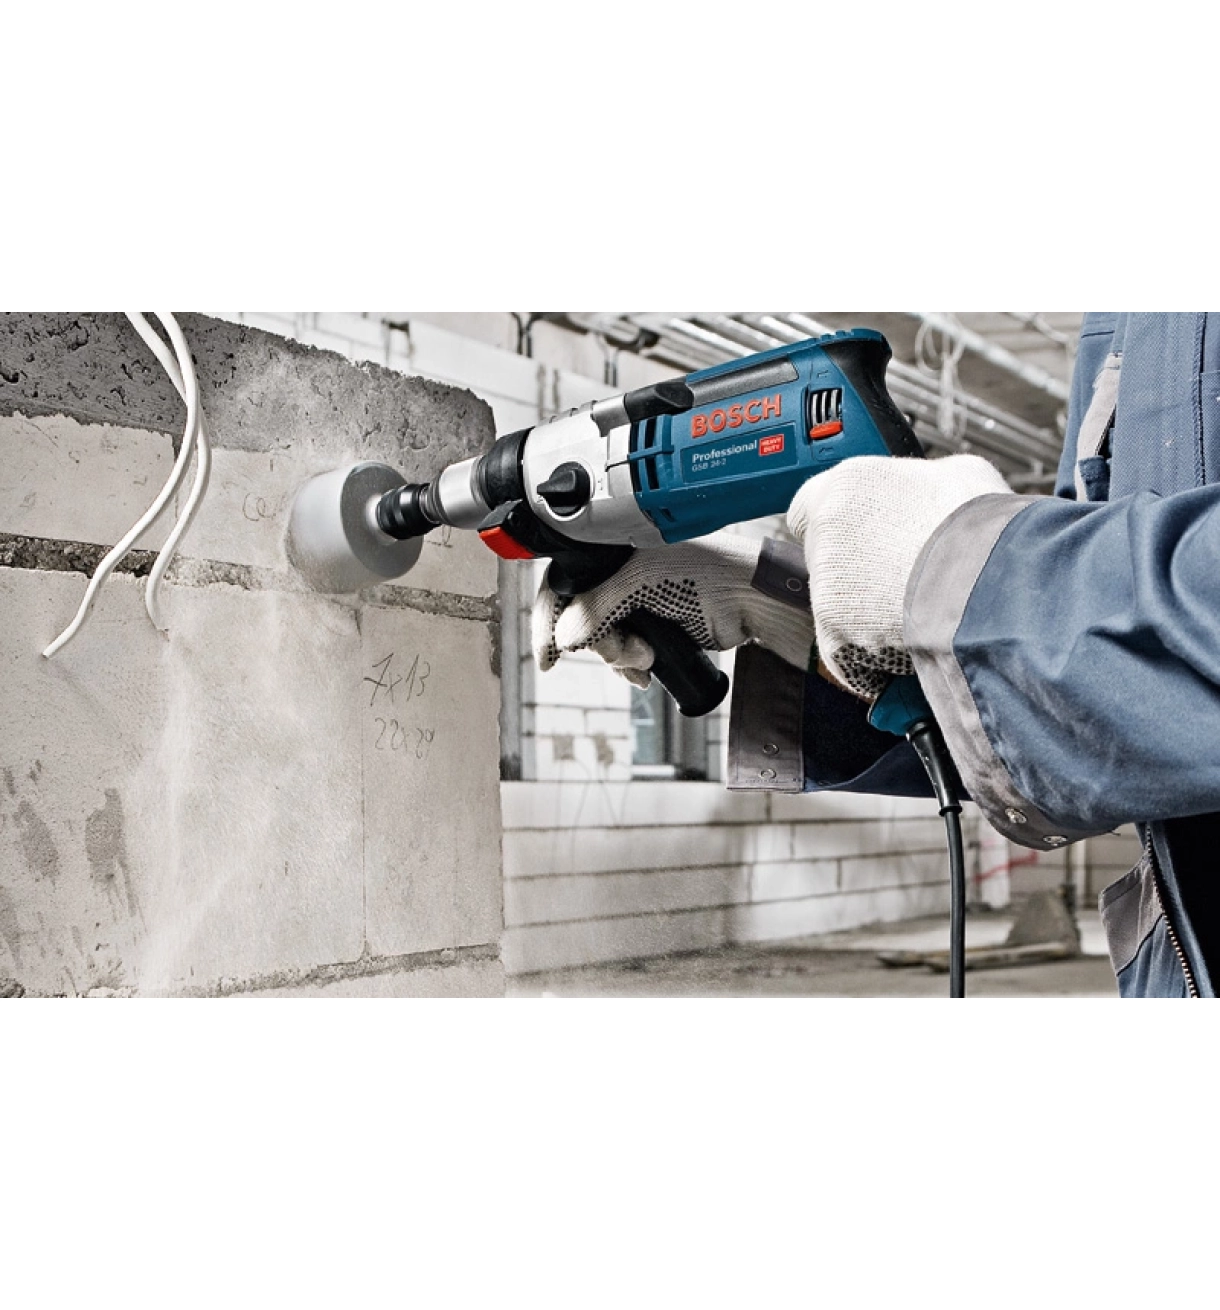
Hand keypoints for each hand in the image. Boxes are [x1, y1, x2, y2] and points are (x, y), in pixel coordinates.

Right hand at [531, 532, 814, 688]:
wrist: (752, 600)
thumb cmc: (706, 574)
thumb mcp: (641, 585)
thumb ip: (596, 607)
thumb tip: (561, 637)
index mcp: (611, 549)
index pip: (564, 581)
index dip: (550, 619)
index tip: (548, 656)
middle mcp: (620, 572)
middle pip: (581, 617)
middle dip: (602, 644)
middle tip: (629, 653)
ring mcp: (637, 599)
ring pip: (603, 639)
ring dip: (620, 657)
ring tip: (648, 660)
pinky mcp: (654, 623)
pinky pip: (625, 650)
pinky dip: (631, 664)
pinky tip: (649, 670)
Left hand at [787, 454, 1012, 700]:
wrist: (993, 585)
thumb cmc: (982, 529)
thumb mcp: (957, 476)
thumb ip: (918, 483)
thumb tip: (922, 492)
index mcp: (848, 485)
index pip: (808, 507)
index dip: (834, 527)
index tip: (854, 539)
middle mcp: (827, 530)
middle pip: (824, 559)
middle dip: (856, 573)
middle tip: (899, 579)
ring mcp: (826, 582)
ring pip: (838, 605)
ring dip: (867, 612)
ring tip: (917, 609)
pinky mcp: (833, 631)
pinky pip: (847, 648)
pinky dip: (872, 652)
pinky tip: (910, 638)